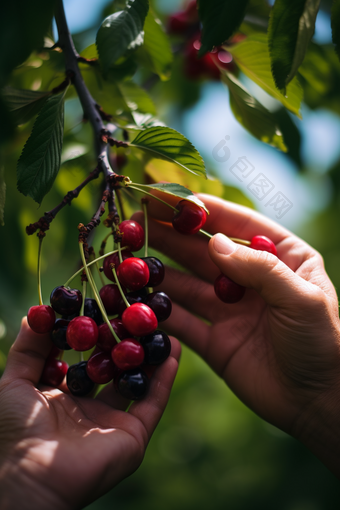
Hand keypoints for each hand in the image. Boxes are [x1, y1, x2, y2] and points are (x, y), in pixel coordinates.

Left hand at [0, 318, 179, 509]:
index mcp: (66, 397)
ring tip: (162, 328)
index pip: (89, 360)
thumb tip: (36, 313)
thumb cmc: (15, 430)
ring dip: (152, 357)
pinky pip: (152, 402)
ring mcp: (114, 423)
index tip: (109, 309)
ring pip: (138, 383)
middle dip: (128, 343)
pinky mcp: (134, 436)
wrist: (28, 476)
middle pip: (116, 370)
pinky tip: (173, 352)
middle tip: (141, 314)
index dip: (99, 336)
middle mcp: (92, 410)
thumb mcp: (15, 381)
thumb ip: (28, 348)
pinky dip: (164, 378)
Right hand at [133, 193, 339, 475]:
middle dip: (170, 236)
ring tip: (126, 258)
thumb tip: (213, 242)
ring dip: (157, 272)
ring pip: (186, 284)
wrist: (319, 403)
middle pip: (203, 251)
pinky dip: (159, 313)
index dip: (203, 210)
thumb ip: (260, 268)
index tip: (169, 198)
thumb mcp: (302, 298)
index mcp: (281, 257)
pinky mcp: (214, 340)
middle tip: (135, 222)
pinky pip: (181, 321)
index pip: (237, 224)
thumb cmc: (323, 344)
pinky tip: (135, 300)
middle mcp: (250, 279)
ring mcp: (229, 309)